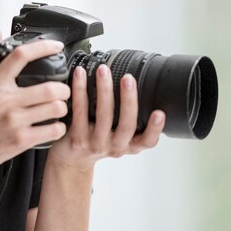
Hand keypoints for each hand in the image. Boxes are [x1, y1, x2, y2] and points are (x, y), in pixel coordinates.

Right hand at [0, 39, 69, 182]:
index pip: (22, 55)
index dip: (44, 47)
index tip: (56, 46)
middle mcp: (4, 99)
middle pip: (50, 86)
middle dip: (64, 90)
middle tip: (63, 92)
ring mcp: (13, 120)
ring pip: (56, 108)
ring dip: (63, 109)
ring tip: (58, 109)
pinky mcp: (20, 140)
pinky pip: (53, 129)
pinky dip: (58, 128)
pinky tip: (53, 127)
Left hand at [49, 64, 165, 169]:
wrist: (71, 160)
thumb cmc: (98, 141)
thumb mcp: (118, 137)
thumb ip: (128, 120)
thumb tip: (137, 85)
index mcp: (129, 145)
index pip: (147, 141)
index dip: (155, 129)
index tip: (159, 112)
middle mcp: (114, 147)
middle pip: (126, 125)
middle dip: (129, 99)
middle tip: (128, 78)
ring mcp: (95, 144)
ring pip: (103, 116)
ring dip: (104, 90)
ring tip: (103, 70)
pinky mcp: (77, 139)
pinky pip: (80, 112)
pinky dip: (80, 91)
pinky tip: (79, 76)